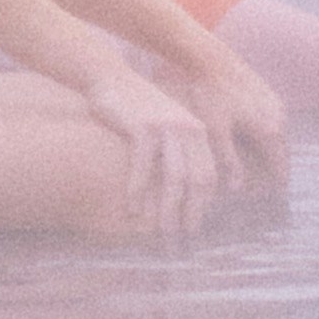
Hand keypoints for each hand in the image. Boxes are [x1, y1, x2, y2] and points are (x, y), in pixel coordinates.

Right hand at [84, 62, 220, 238]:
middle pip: (197, 181)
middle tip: (180, 240)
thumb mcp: (165, 127)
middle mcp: (189, 129)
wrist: (110, 78)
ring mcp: (167, 127)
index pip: (209, 177)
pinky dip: (139, 189)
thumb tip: (182, 193)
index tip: (194, 232)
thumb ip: (178, 153)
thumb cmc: (136, 110)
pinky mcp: (144, 126)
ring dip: (167, 208)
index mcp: (198, 132)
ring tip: (160, 232)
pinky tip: (132, 208)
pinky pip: (144, 165)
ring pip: (174, 177)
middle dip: (190, 214)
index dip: (203, 207)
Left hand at [168, 39, 295, 190]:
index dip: (277, 185)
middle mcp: (279, 117)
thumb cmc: (210, 95)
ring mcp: (275, 103)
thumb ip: (229, 161)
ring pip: (277, 137)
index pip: (281, 166)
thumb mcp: (216, 132)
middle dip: (274, 170)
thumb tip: (239, 189)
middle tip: (264, 187)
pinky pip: (272, 122)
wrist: (209, 57)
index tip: (272, 199)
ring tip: (258, 166)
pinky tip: (251, 141)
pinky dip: (266, 136)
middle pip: (282, 153)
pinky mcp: (266, 93)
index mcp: (270, 130)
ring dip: (270, 152)